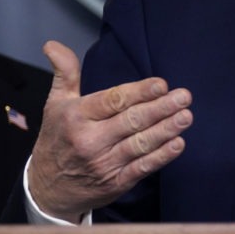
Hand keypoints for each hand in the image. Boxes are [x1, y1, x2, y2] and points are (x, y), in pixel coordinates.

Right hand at [27, 40, 192, 221]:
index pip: (113, 101)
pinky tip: (178, 144)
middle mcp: (90, 140)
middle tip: (184, 97)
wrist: (48, 189)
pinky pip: (142, 168)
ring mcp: (104, 164)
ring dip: (166, 130)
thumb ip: (65, 72)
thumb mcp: (55, 103)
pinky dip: (161, 157)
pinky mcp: (115, 183)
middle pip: (131, 121)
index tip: (161, 85)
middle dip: (160, 108)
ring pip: (140, 144)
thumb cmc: (56, 139)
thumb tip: (53, 44)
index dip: (139, 92)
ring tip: (186, 116)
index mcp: (77, 116)